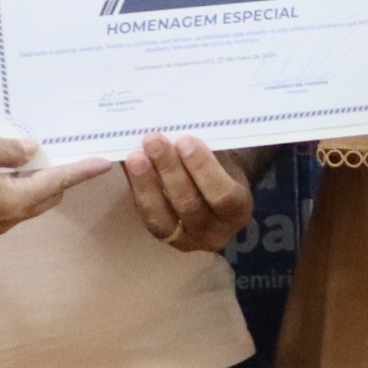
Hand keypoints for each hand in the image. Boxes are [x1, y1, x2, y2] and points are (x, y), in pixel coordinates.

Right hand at [0, 127, 106, 234]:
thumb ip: (12, 148)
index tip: (103, 163)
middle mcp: (7, 217)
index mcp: (16, 202)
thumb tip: (29, 151)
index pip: (59, 183)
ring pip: (18, 190)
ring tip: (12, 136)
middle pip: (43, 192)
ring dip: (19, 166)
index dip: (81, 171)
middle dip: (51, 170)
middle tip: (56, 146)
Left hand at [121, 132, 252, 252]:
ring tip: (136, 155)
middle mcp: (216, 233)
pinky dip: (137, 192)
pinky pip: (147, 218)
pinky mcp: (163, 238)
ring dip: (146, 183)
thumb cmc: (219, 166)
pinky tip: (129, 168)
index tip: (185, 140)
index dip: (203, 169)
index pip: (222, 195)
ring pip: (163, 217)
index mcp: (238, 210)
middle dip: (169, 171)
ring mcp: (187, 241)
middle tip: (154, 140)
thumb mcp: (222, 157)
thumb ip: (204, 149)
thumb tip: (175, 126)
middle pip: (189, 206)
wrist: (213, 187)